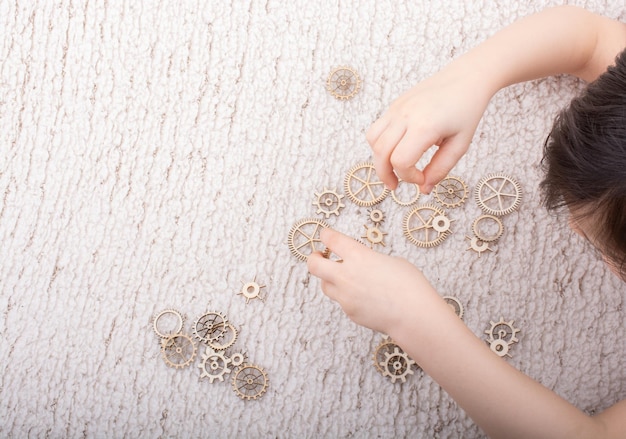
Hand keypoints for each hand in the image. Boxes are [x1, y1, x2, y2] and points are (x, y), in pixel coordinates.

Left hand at [307, 228, 436, 333]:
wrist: (414, 315)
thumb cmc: (410, 286)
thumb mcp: (391, 261)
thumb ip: (370, 260)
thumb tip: (363, 265)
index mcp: (359, 256)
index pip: (332, 240)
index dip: (326, 235)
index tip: (325, 235)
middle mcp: (346, 275)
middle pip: (314, 265)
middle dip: (313, 258)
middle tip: (317, 257)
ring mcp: (345, 296)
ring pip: (325, 285)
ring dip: (331, 279)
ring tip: (346, 279)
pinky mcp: (349, 312)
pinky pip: (342, 301)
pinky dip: (348, 297)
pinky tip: (365, 298)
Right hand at [366, 64, 491, 192]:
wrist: (466, 77)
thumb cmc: (467, 111)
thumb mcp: (460, 144)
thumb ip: (441, 169)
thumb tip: (424, 189)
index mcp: (425, 126)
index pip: (401, 161)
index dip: (408, 177)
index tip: (422, 179)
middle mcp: (406, 115)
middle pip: (381, 153)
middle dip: (386, 175)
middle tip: (395, 187)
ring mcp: (397, 108)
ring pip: (373, 140)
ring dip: (378, 159)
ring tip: (391, 170)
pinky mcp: (394, 105)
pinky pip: (376, 128)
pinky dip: (379, 144)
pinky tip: (394, 151)